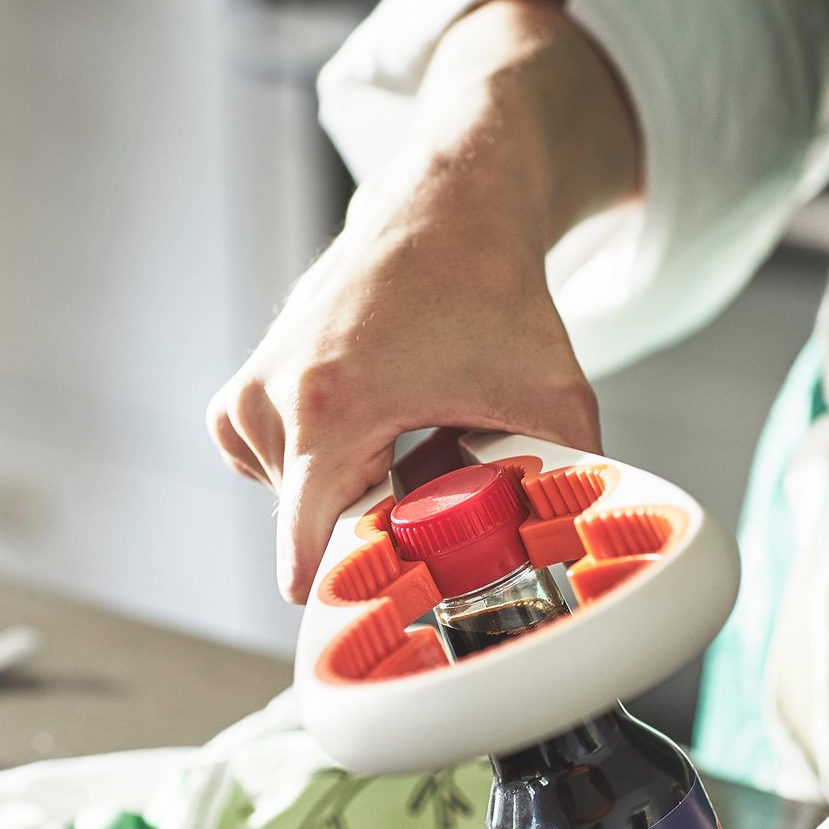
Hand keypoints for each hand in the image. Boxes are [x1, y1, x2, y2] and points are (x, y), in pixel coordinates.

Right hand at [208, 0, 636, 601]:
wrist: (449, 205)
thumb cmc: (492, 291)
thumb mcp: (552, 398)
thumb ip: (570, 482)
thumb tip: (582, 552)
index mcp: (331, 409)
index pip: (307, 548)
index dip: (349, 595)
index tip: (377, 622)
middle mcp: (272, 396)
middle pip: (311, 527)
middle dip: (370, 531)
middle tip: (431, 497)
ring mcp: (251, 384)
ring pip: (287, 498)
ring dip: (344, 495)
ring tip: (403, 447)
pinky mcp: (246, 377)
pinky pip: (262, 462)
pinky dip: (311, 467)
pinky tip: (366, 436)